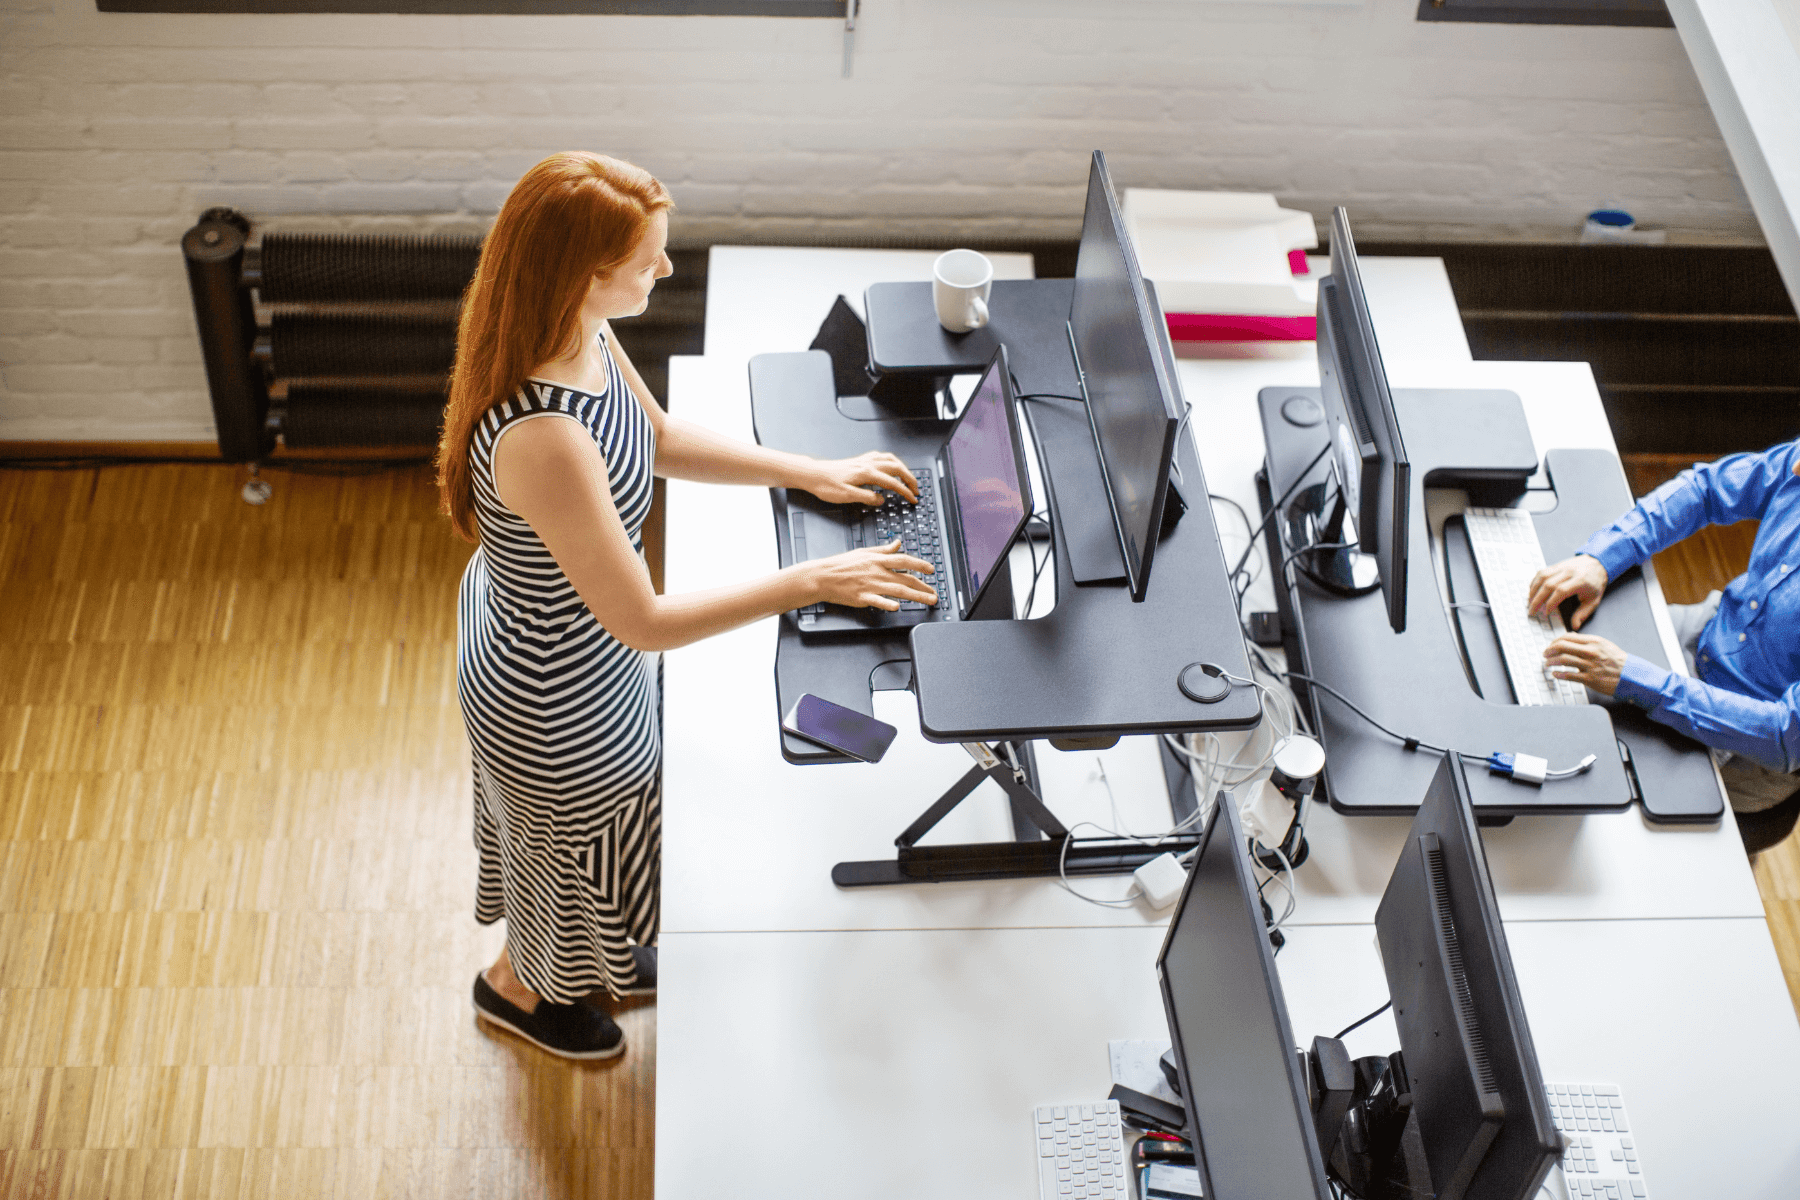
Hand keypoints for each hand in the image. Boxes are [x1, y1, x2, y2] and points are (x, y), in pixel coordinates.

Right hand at [803, 539, 937, 610]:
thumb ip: (883, 550)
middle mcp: (877, 572)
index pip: (904, 560)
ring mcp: (870, 585)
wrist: (822, 576)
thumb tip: (898, 543)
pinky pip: (878, 601)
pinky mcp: (862, 597)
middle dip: (923, 586)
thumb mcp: (864, 552)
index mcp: (877, 560)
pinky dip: (888, 604)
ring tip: (929, 600)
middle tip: (934, 593)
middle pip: (906, 578)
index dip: (920, 564)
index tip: (931, 570)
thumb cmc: (841, 565)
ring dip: (916, 596)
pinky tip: (898, 607)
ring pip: (898, 590)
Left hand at [804, 452, 919, 506]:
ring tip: (908, 477)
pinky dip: (891, 461)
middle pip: (897, 468)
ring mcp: (864, 461)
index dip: (905, 492)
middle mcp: (867, 464)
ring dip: (903, 468)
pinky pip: (881, 456)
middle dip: (910, 478)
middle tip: (917, 489)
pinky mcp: (859, 460)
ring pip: (891, 460)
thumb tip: (881, 500)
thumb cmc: (826, 485)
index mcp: (867, 474)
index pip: (893, 483)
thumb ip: (866, 497)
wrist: (813, 474)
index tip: (913, 499)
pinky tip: (890, 465)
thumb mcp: (846, 496)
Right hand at [1527, 555, 1608, 629]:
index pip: (1561, 591)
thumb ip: (1583, 613)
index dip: (1551, 603)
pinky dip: (1534, 582)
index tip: (1546, 612)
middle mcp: (1569, 572)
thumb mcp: (1594, 601)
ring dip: (1533, 590)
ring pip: (1542, 577)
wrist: (1598, 564)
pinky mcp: (1556, 565)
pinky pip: (1541, 572)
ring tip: (1529, 602)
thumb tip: (1575, 626)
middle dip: (1537, 600)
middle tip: (1532, 611)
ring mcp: (1562, 567)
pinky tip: (1532, 591)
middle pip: (1548, 584)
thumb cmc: (1595, 583)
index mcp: (1580, 581)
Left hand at [1542, 633, 1625, 696]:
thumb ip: (1587, 641)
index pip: (1567, 637)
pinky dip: (1559, 674)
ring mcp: (1590, 665)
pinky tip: (1555, 674)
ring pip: (1563, 660)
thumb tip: (1571, 635)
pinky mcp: (1590, 679)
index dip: (1554, 641)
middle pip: (1562, 647)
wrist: (1631, 675)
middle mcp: (1591, 652)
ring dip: (1551, 662)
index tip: (1550, 646)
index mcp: (1593, 642)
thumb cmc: (1617, 660)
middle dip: (1549, 650)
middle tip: (1545, 654)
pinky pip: (1570, 675)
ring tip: (1547, 664)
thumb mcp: (1603, 645)